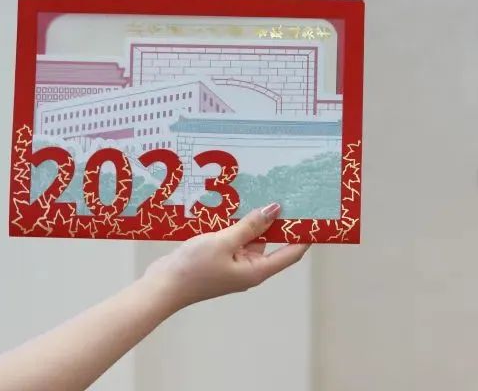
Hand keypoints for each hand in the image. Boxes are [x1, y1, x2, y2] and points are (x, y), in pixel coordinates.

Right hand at [144, 202, 309, 313]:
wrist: (161, 286)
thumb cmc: (193, 269)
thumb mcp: (224, 242)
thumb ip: (250, 226)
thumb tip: (275, 210)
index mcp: (256, 271)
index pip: (291, 253)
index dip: (305, 236)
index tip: (316, 216)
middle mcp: (249, 268)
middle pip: (272, 242)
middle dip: (279, 220)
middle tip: (289, 194)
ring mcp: (233, 264)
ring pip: (251, 237)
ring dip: (255, 219)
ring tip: (263, 191)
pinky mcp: (219, 258)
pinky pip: (235, 238)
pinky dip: (238, 224)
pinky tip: (236, 204)